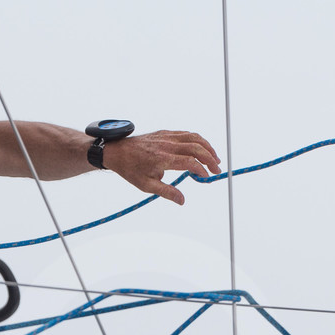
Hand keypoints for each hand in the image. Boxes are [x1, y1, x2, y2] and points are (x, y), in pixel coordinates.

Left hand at [103, 130, 221, 204]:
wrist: (117, 151)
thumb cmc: (131, 169)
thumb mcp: (146, 185)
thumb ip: (166, 192)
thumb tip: (182, 201)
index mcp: (162, 159)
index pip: (189, 162)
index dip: (201, 170)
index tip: (206, 177)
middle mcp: (166, 145)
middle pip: (196, 148)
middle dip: (210, 159)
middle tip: (217, 170)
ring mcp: (166, 137)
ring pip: (194, 138)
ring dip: (208, 147)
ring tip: (215, 158)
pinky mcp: (165, 132)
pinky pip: (186, 134)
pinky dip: (198, 140)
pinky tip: (202, 149)